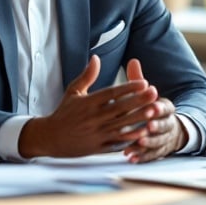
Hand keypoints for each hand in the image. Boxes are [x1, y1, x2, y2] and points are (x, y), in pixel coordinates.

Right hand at [18, 55, 158, 157]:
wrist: (50, 137)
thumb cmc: (64, 112)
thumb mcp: (73, 91)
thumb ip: (87, 76)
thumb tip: (96, 58)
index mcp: (88, 103)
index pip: (111, 93)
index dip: (128, 88)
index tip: (143, 82)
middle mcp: (93, 118)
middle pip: (120, 108)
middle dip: (138, 101)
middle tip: (154, 93)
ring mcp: (96, 133)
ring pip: (121, 126)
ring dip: (138, 119)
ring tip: (153, 112)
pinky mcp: (98, 147)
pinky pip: (116, 143)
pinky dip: (129, 138)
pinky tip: (143, 133)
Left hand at [122, 59, 186, 162]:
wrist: (170, 129)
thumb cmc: (152, 108)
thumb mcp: (148, 95)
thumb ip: (139, 81)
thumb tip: (132, 60)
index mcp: (166, 108)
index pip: (165, 107)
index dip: (159, 108)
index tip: (152, 107)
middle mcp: (168, 124)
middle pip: (164, 125)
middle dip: (156, 126)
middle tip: (147, 126)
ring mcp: (164, 139)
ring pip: (158, 142)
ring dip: (149, 143)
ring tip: (139, 142)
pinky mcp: (158, 152)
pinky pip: (151, 156)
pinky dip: (142, 157)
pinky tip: (131, 157)